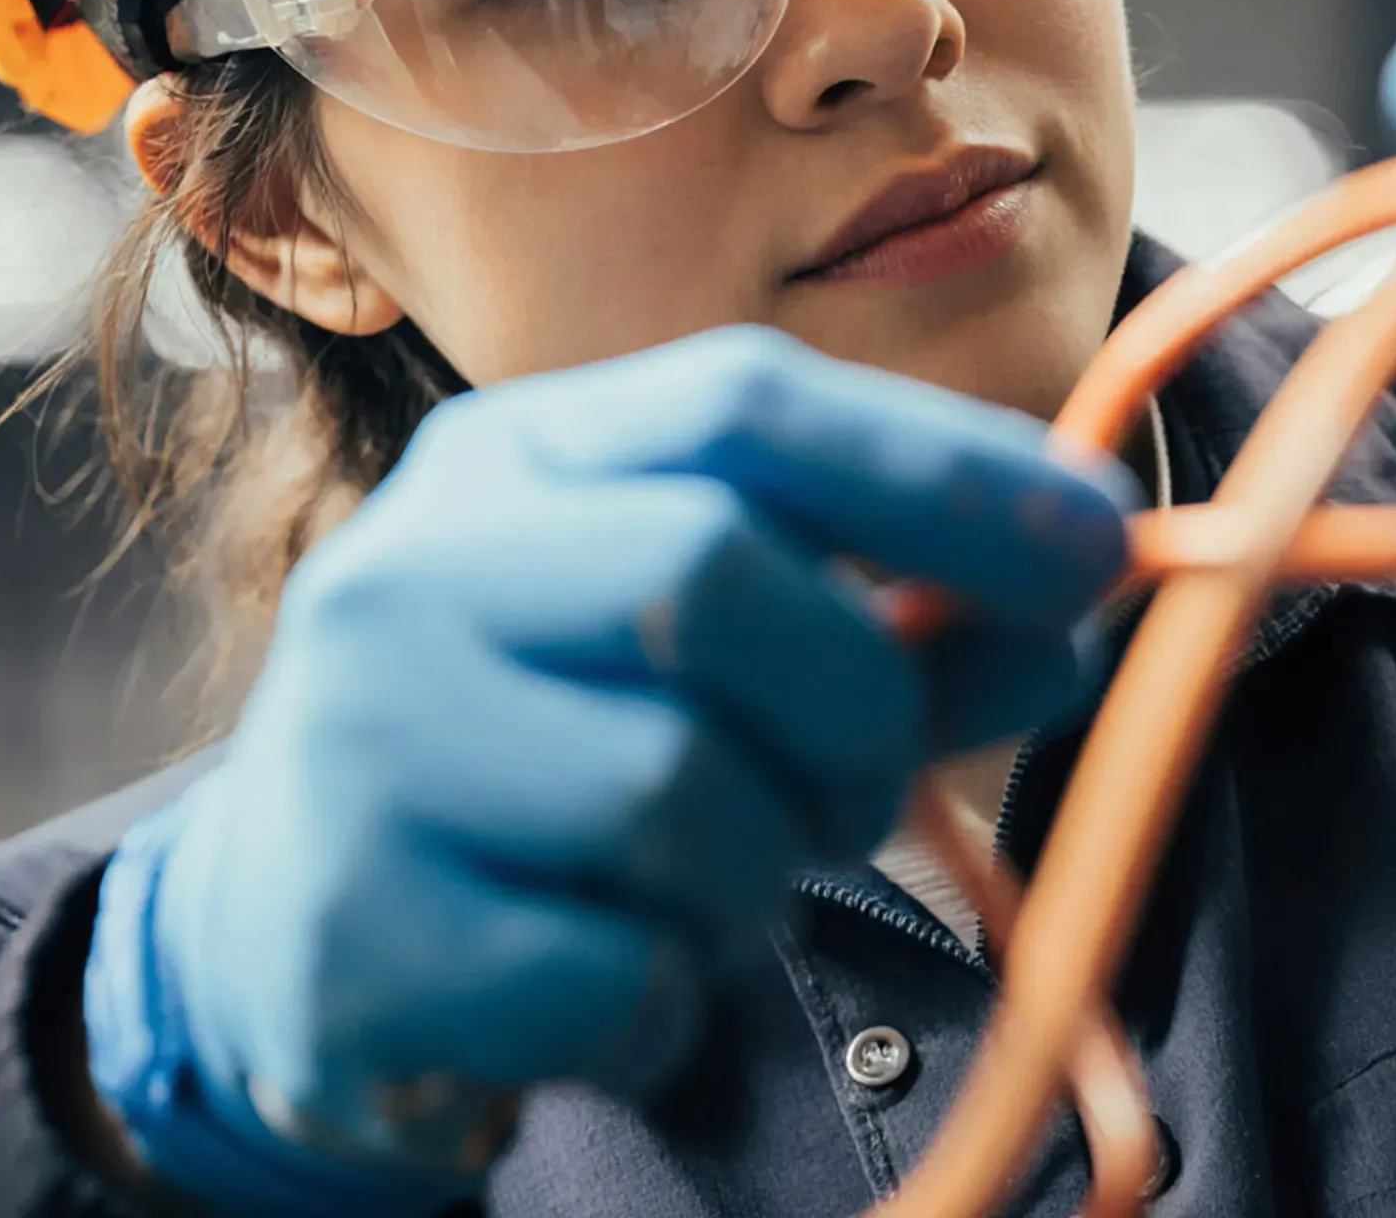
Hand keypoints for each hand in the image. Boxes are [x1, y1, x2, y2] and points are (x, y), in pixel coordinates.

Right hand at [82, 327, 1135, 1214]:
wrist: (294, 911)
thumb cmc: (553, 744)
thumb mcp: (717, 651)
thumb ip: (895, 620)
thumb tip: (1079, 615)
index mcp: (517, 456)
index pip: (742, 400)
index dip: (940, 465)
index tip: (1102, 538)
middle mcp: (415, 564)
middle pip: (714, 575)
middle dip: (857, 703)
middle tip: (861, 781)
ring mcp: (361, 742)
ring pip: (675, 792)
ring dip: (761, 867)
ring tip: (702, 878)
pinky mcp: (351, 933)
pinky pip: (614, 977)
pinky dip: (672, 996)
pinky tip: (608, 973)